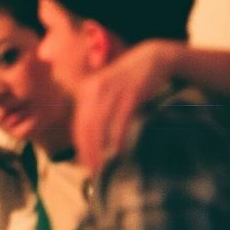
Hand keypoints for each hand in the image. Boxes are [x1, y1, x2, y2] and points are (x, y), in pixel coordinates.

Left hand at [73, 39, 181, 174]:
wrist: (151, 58)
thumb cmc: (129, 80)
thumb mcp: (106, 91)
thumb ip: (96, 111)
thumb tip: (90, 141)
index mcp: (85, 90)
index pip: (78, 125)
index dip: (80, 147)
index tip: (84, 164)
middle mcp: (94, 89)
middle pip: (86, 128)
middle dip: (88, 152)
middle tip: (93, 170)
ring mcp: (112, 91)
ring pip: (100, 126)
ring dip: (100, 149)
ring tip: (104, 165)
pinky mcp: (130, 94)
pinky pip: (120, 120)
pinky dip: (117, 137)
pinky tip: (118, 150)